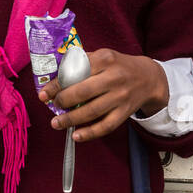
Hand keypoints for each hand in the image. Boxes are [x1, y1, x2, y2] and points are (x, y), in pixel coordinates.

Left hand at [39, 49, 168, 140]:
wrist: (148, 78)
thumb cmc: (118, 67)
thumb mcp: (103, 56)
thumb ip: (81, 63)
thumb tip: (54, 79)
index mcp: (105, 59)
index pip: (75, 72)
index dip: (56, 85)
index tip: (43, 94)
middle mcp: (114, 78)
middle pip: (83, 92)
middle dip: (63, 101)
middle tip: (54, 106)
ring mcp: (121, 97)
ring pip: (92, 112)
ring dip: (71, 120)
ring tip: (57, 124)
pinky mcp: (125, 112)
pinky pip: (106, 126)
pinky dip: (90, 133)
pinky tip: (76, 136)